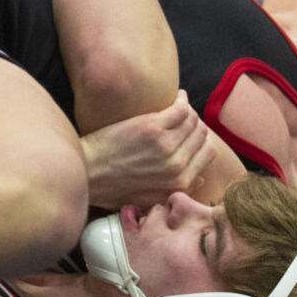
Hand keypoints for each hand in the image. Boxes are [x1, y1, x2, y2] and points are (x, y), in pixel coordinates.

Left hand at [80, 92, 226, 208]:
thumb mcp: (150, 199)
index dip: (202, 140)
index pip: (208, 153)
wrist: (87, 174)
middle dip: (196, 124)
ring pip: (193, 119)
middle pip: (202, 134)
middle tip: (185, 116)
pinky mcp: (151, 127)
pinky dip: (181, 100)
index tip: (192, 132)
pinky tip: (176, 97)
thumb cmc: (114, 187)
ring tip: (180, 104)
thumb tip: (200, 179)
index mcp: (180, 183)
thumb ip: (178, 190)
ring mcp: (166, 144)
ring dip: (189, 110)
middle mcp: (177, 164)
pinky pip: (180, 108)